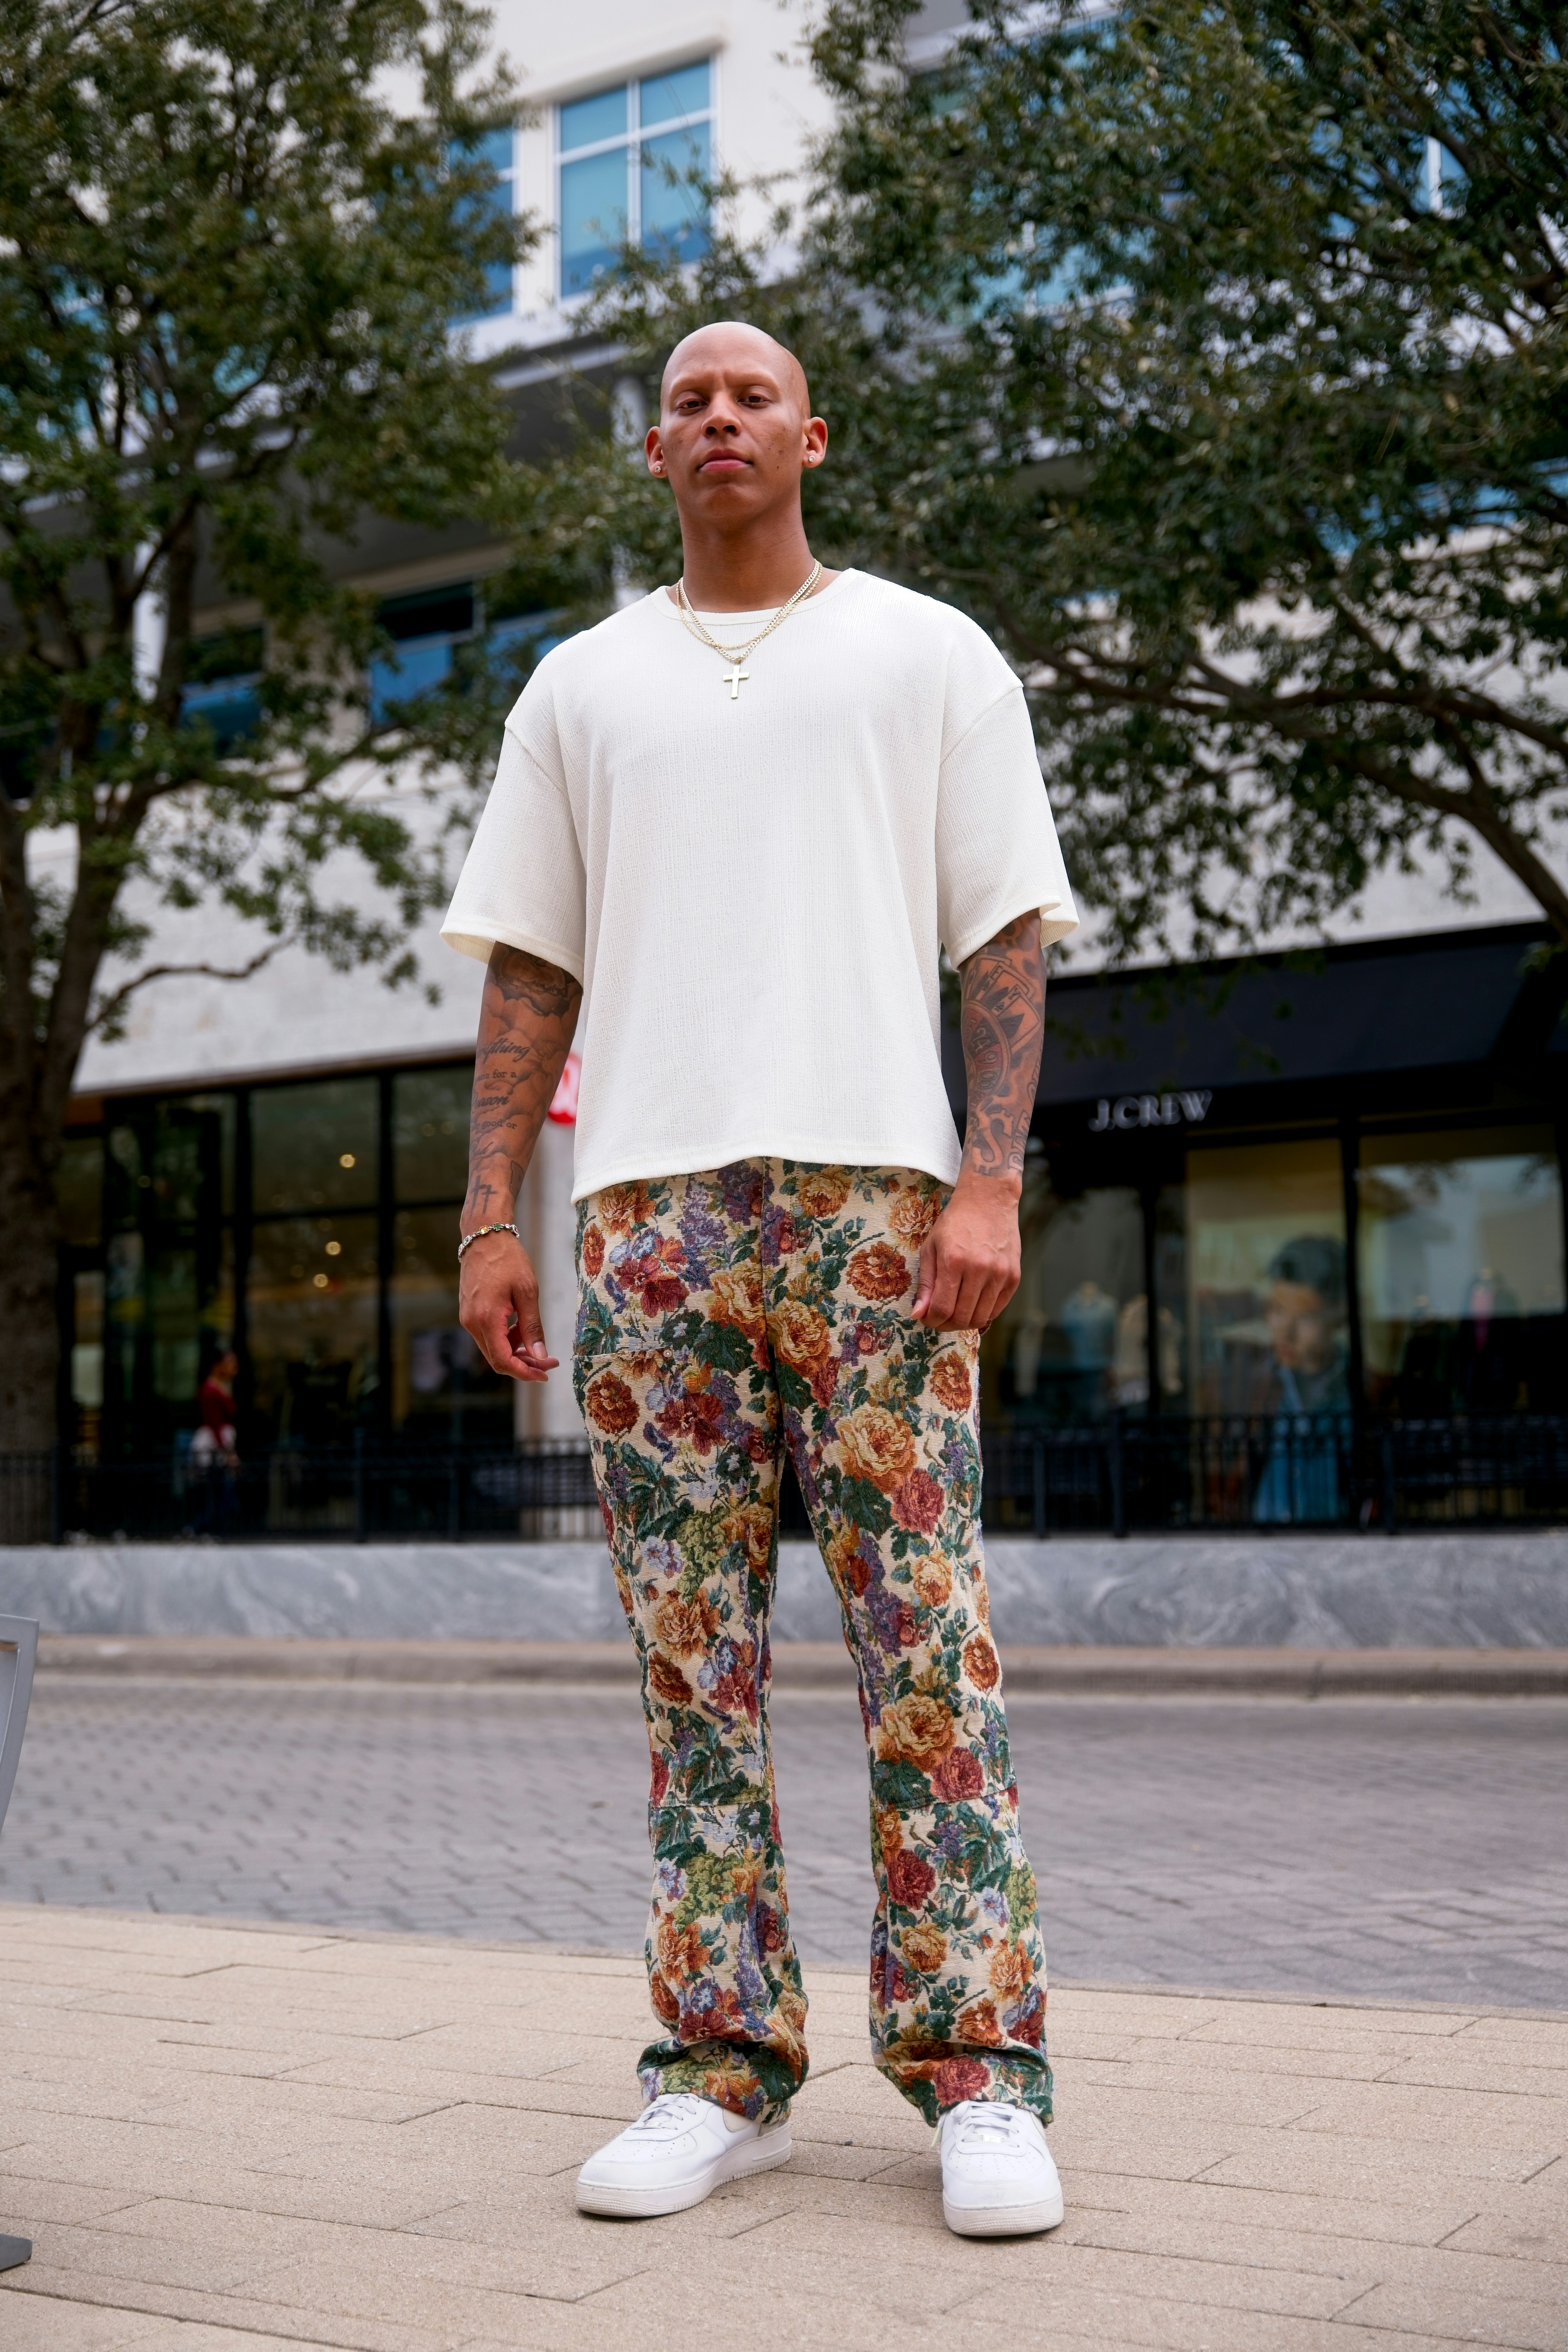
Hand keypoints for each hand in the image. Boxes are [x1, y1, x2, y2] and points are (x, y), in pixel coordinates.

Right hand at [459, 1232, 558, 1381]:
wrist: (484, 1237)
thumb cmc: (508, 1259)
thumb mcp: (527, 1292)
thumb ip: (532, 1326)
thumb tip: (540, 1356)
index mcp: (486, 1319)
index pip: (503, 1361)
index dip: (524, 1372)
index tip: (545, 1373)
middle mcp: (471, 1323)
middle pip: (497, 1359)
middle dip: (524, 1364)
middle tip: (548, 1361)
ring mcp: (468, 1319)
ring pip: (493, 1349)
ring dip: (516, 1351)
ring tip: (537, 1340)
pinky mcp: (469, 1313)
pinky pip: (489, 1336)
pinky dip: (506, 1339)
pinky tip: (521, 1328)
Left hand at [913, 1171, 1021, 1332]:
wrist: (988, 1199)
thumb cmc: (955, 1222)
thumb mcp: (931, 1247)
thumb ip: (925, 1283)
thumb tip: (918, 1314)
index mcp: (953, 1261)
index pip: (942, 1309)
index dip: (930, 1321)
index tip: (926, 1318)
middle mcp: (979, 1269)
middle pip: (961, 1318)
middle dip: (945, 1325)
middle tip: (939, 1319)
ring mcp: (1000, 1274)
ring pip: (981, 1318)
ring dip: (964, 1322)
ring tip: (955, 1313)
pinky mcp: (1014, 1276)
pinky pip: (997, 1309)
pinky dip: (983, 1314)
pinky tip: (972, 1304)